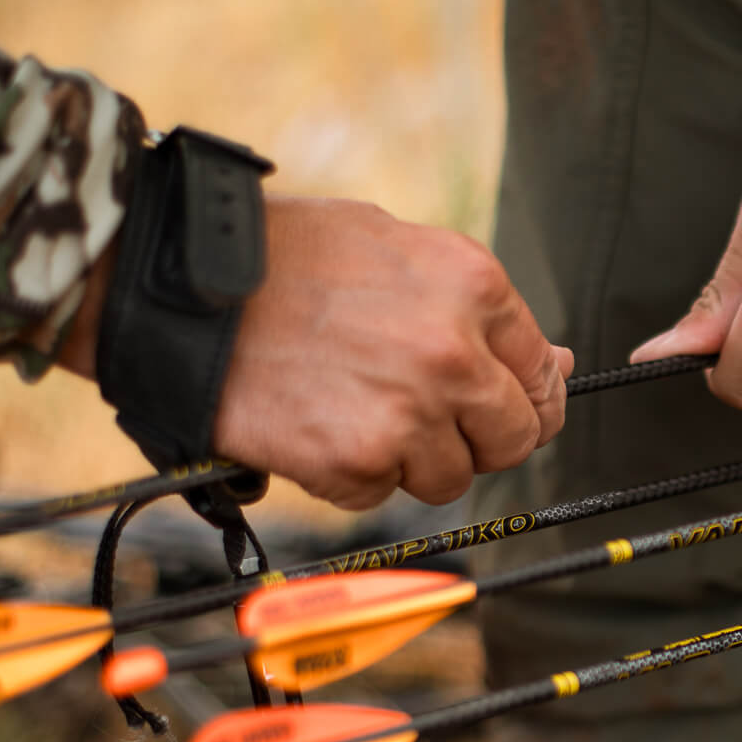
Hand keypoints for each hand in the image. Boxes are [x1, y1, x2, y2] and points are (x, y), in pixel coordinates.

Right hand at [61, 195, 570, 509]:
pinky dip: (351, 476)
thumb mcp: (395, 246)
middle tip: (424, 421)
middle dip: (476, 438)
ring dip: (411, 460)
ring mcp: (408, 412)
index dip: (522, 398)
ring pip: (451, 477)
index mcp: (473, 286)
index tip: (499, 407)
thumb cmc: (285, 258)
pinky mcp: (356, 461)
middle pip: (514, 438)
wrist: (182, 286)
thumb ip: (478, 309)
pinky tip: (315, 427)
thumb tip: (559, 364)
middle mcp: (454, 353)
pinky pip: (381, 494)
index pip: (541, 374)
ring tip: (353, 412)